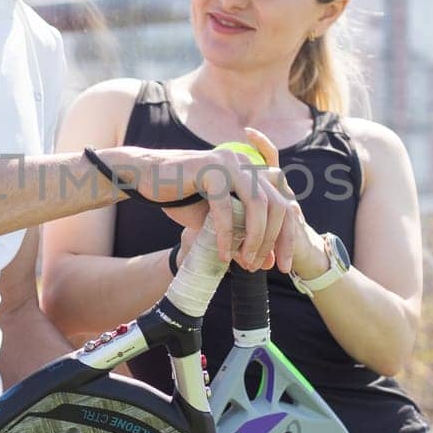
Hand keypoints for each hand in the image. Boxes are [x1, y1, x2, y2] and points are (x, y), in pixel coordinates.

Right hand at [191, 129, 299, 271]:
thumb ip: (240, 237)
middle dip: (278, 240)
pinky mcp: (210, 169)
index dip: (288, 235)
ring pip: (258, 204)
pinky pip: (225, 207)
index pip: (283, 204)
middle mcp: (245, 164)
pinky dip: (227, 235)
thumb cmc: (180, 198)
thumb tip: (262, 263)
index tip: (283, 265)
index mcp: (252, 172)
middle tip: (271, 268)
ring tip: (247, 262)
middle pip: (278, 204)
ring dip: (256, 237)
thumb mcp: (216, 223)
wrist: (144, 178)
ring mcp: (229, 164)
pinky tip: (224, 256)